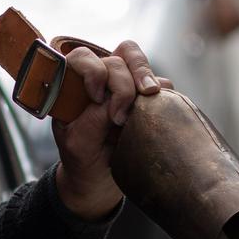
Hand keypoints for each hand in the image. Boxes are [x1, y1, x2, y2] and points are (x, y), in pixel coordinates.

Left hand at [52, 39, 171, 219]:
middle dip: (123, 81)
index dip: (93, 70)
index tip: (96, 97)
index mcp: (75, 84)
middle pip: (118, 57)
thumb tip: (116, 101)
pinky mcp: (147, 98)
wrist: (99, 182)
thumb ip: (93, 118)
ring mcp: (125, 85)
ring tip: (149, 95)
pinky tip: (156, 114)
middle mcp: (100, 78)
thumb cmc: (83, 158)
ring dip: (145, 77)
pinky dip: (162, 94)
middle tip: (122, 114)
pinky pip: (163, 84)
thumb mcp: (80, 143)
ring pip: (139, 63)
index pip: (83, 57)